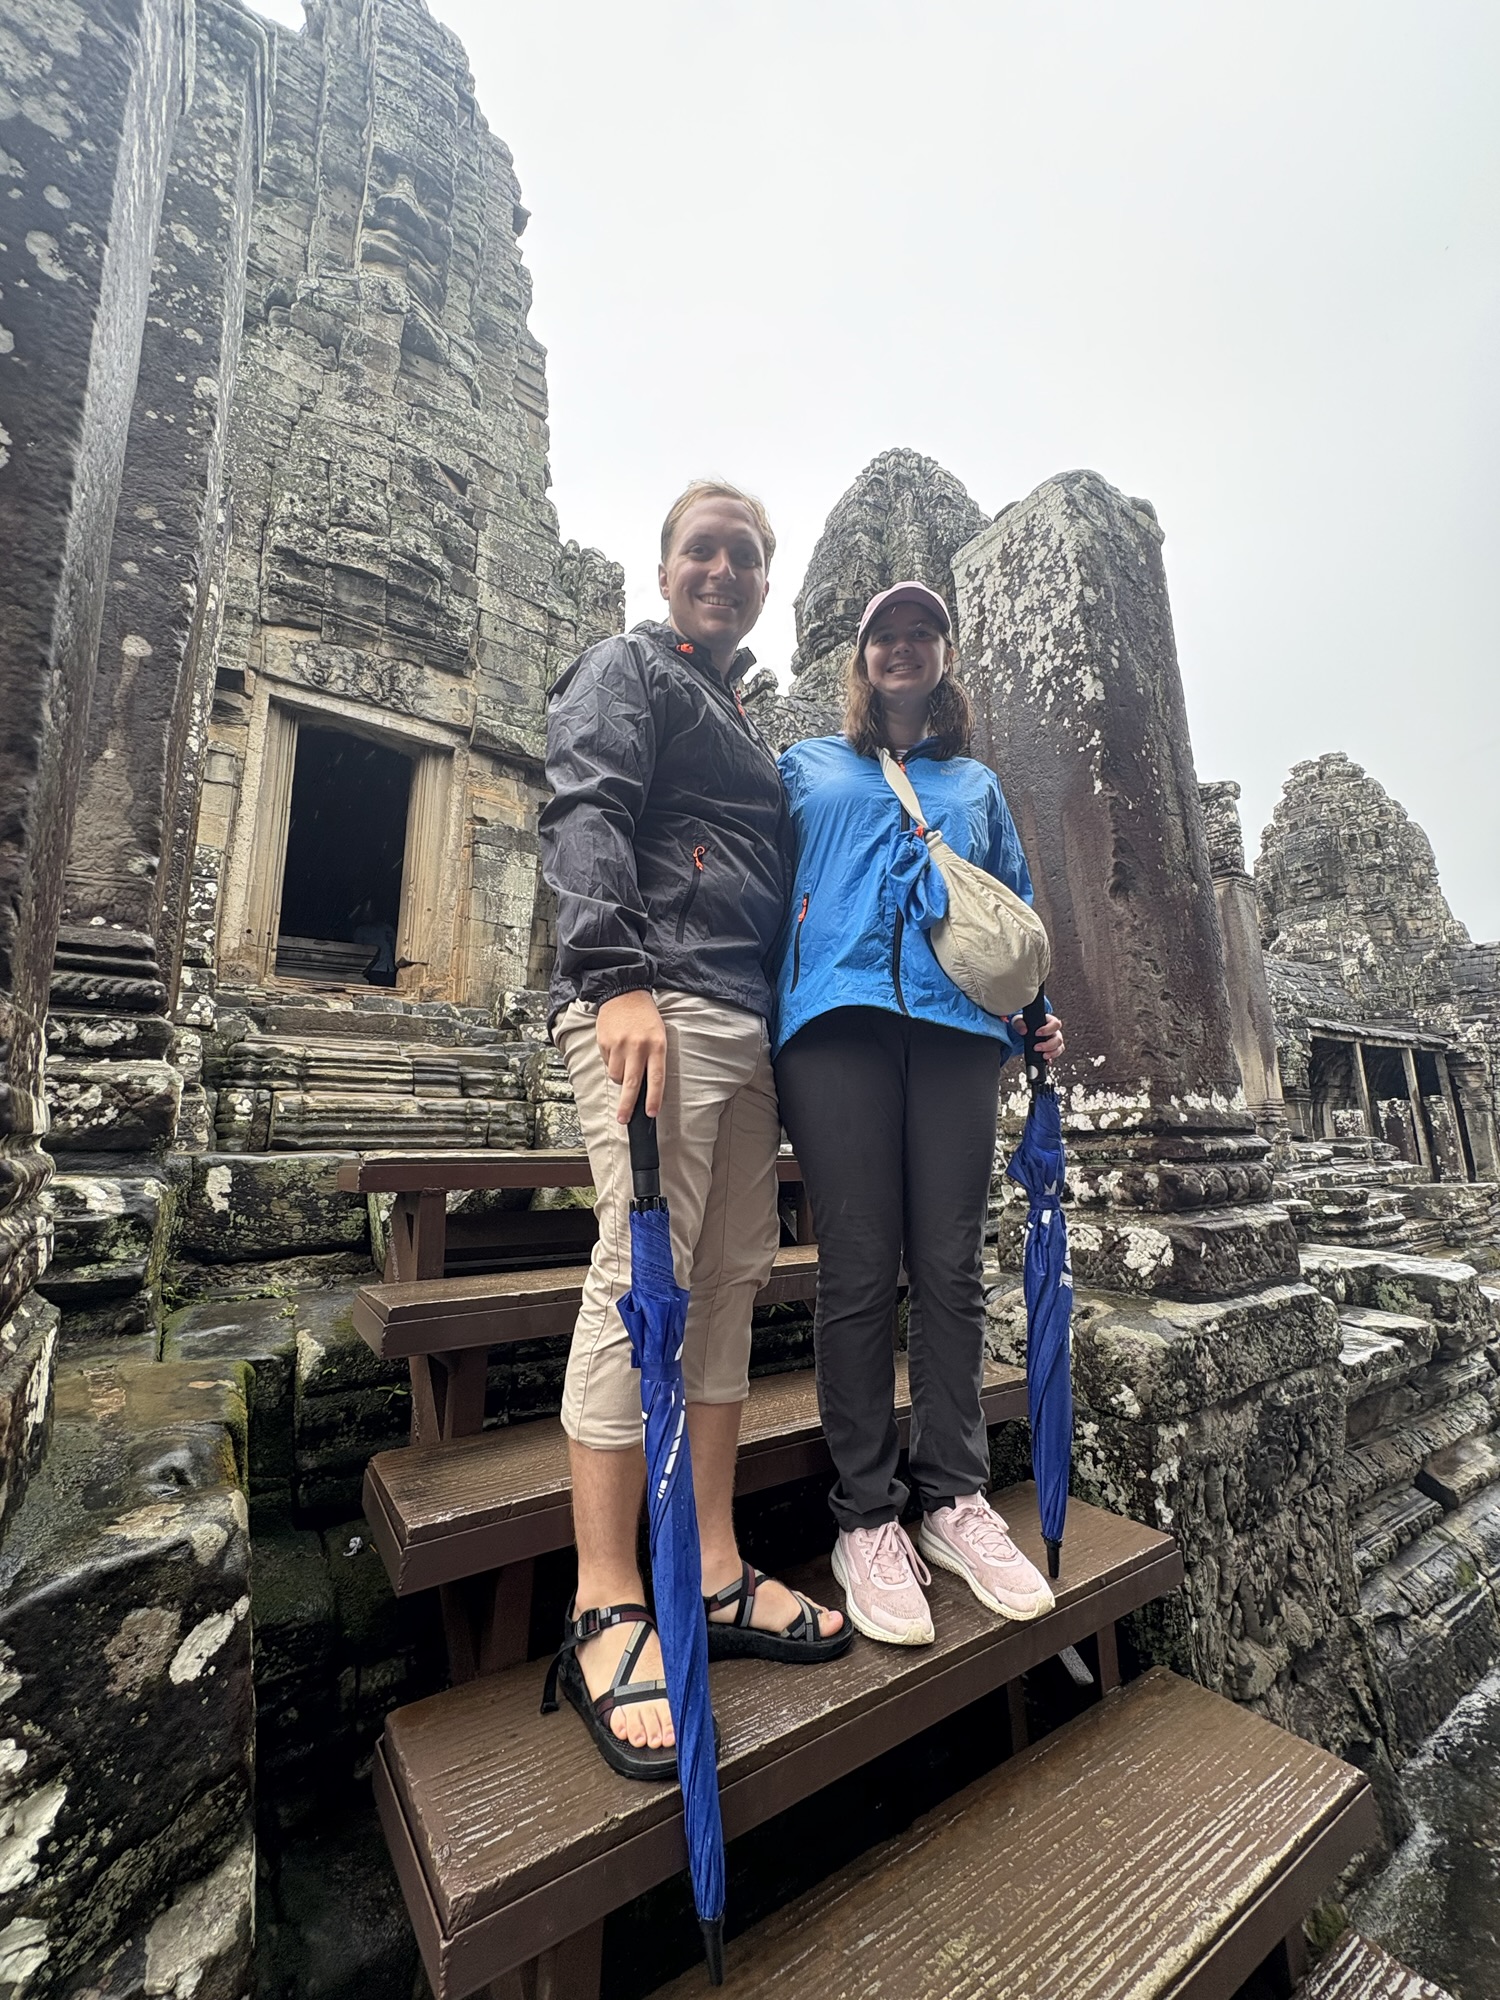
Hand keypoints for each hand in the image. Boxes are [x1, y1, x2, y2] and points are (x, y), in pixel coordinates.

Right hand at [596, 990, 667, 1120]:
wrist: (623, 993)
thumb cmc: (644, 1016)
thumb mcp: (658, 1035)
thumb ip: (653, 1059)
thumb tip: (646, 1086)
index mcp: (657, 1045)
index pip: (656, 1078)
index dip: (653, 1098)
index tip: (650, 1113)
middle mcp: (638, 1046)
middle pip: (632, 1083)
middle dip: (628, 1105)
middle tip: (624, 1119)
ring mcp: (619, 1045)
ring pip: (616, 1076)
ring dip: (619, 1078)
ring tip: (624, 1065)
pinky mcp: (605, 1043)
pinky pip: (607, 1064)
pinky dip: (611, 1063)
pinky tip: (616, 1051)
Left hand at [1012, 1010, 1064, 1061]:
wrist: (1023, 1034)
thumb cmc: (1024, 1024)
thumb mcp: (1019, 1020)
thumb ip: (1019, 1023)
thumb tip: (1024, 1031)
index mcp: (1049, 1022)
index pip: (1055, 1024)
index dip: (1048, 1029)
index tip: (1037, 1034)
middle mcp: (1054, 1032)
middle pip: (1058, 1039)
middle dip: (1048, 1045)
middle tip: (1036, 1047)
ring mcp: (1054, 1041)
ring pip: (1059, 1048)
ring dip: (1052, 1053)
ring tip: (1043, 1056)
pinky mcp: (1052, 1050)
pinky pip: (1056, 1055)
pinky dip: (1051, 1058)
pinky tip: (1045, 1060)